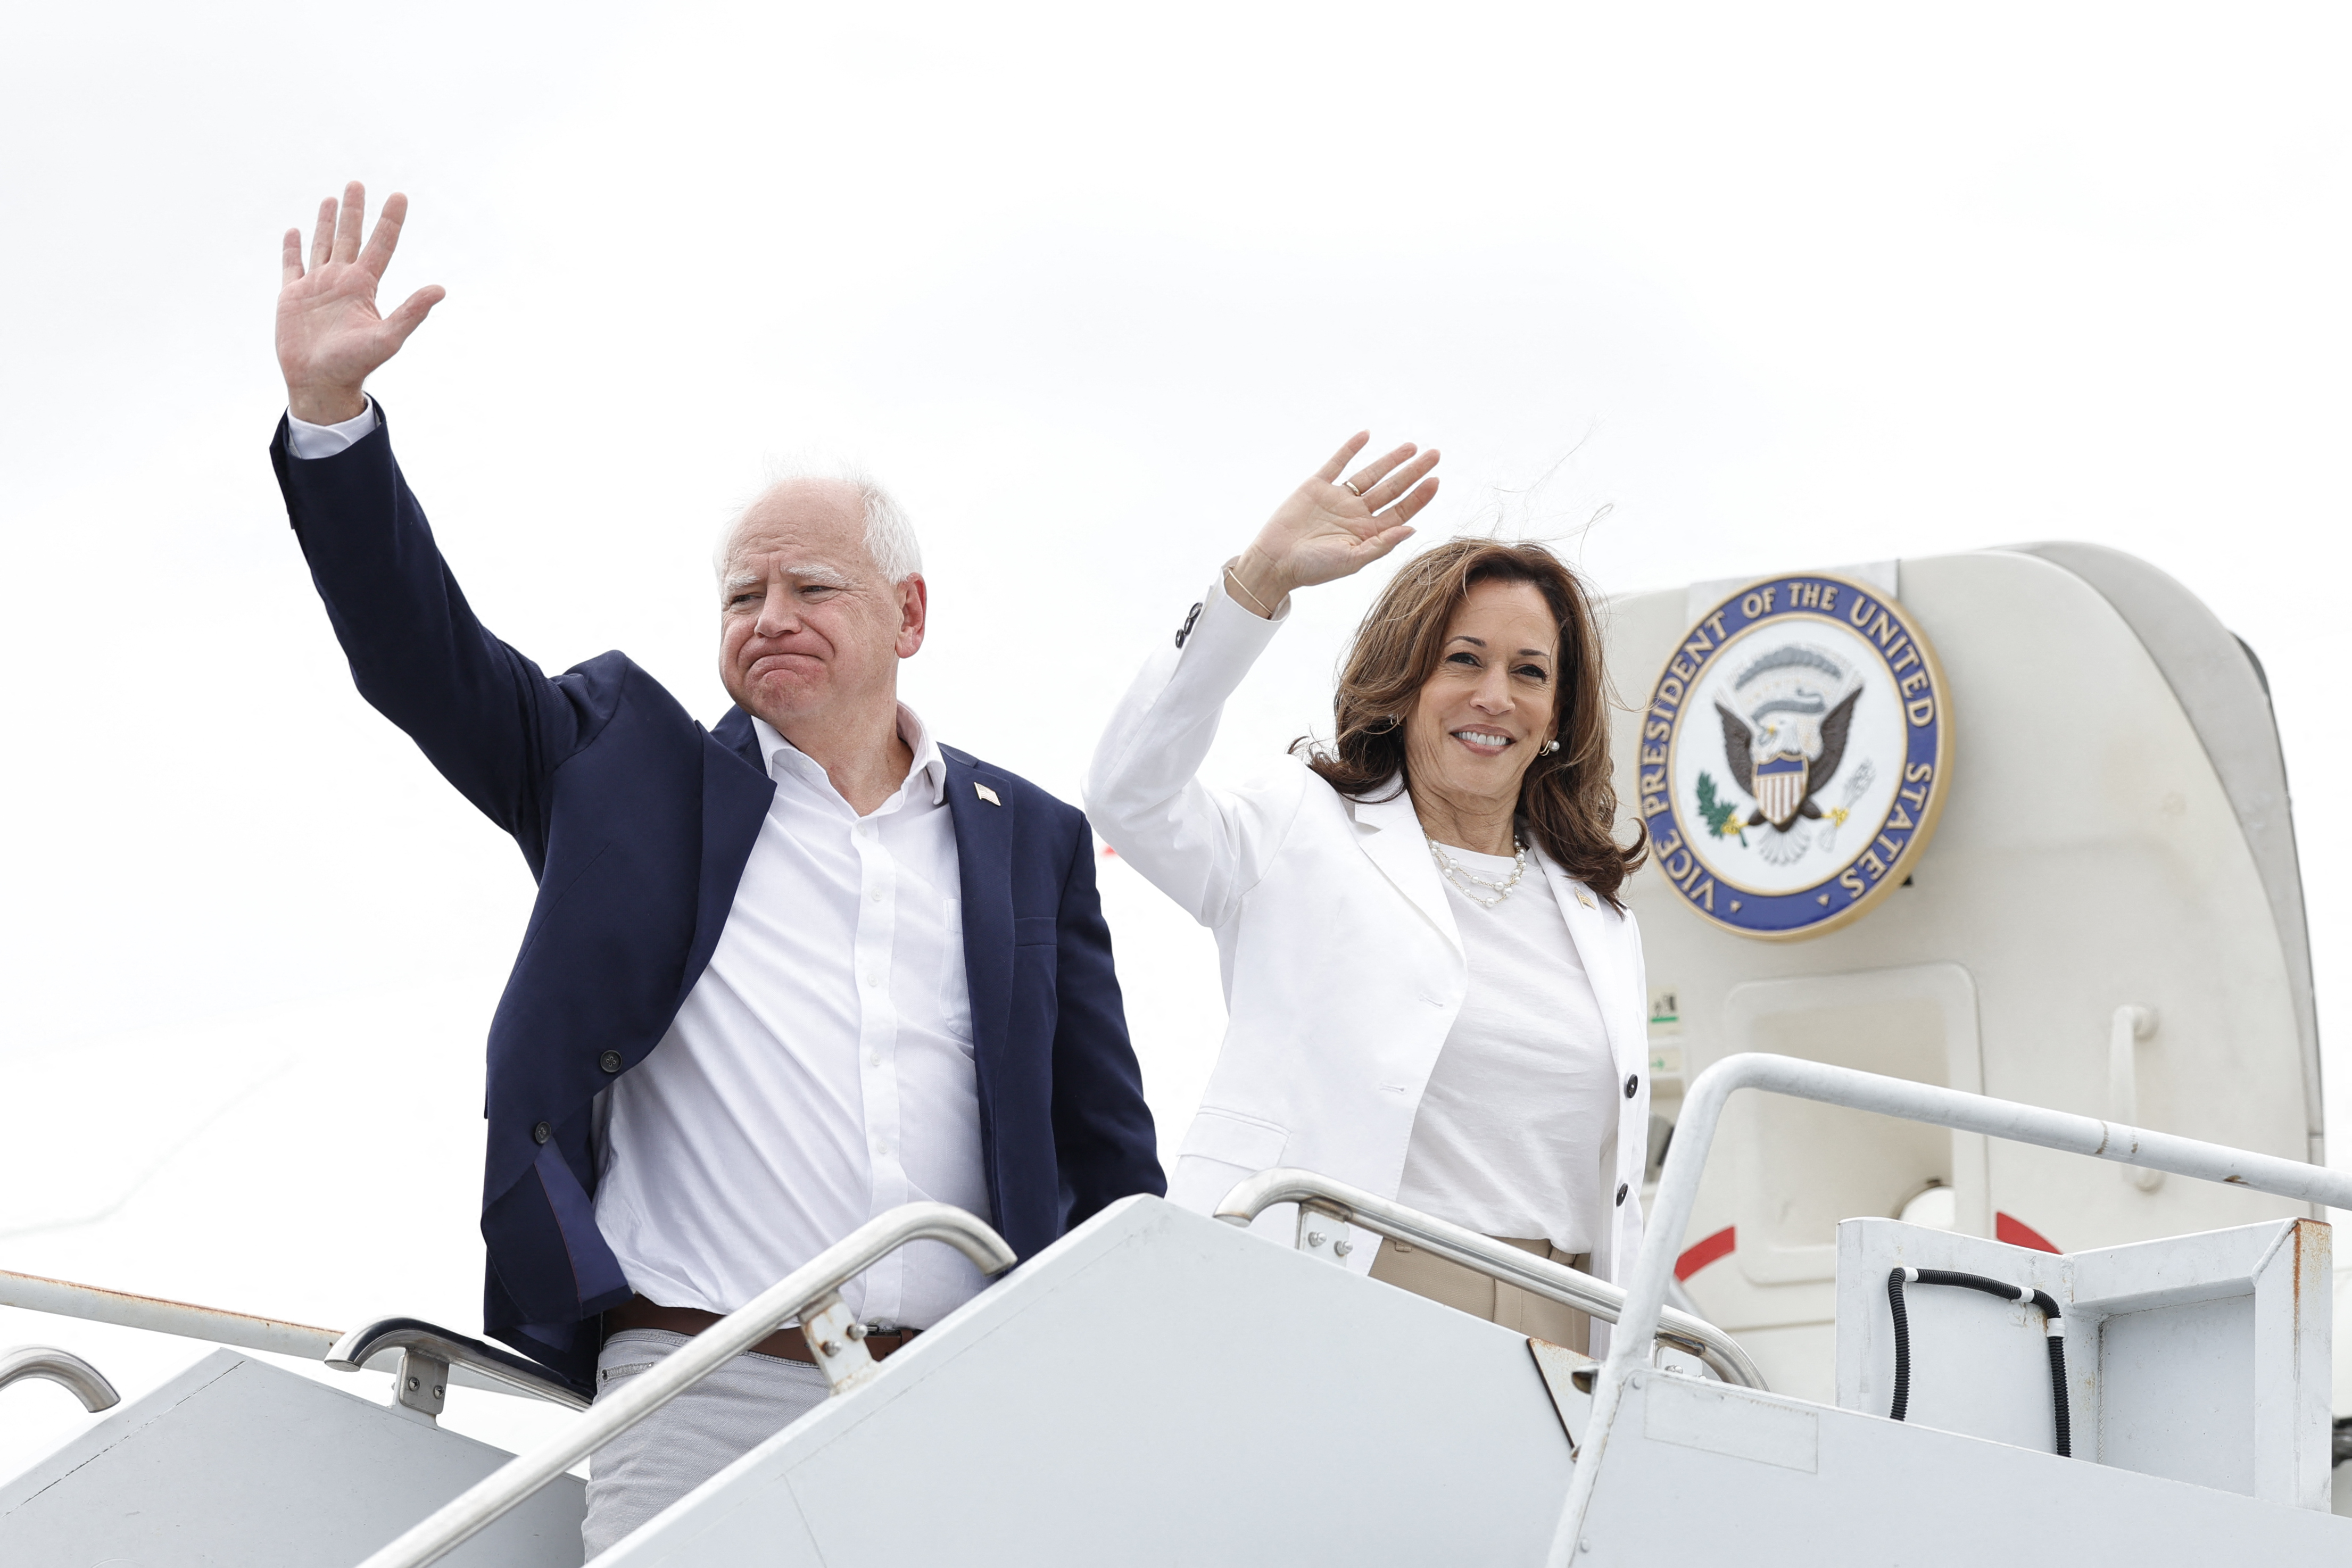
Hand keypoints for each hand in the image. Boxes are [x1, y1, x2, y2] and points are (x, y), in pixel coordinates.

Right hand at [275, 183, 443, 424]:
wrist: (321, 383)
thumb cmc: (356, 364)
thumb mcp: (388, 337)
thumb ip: (412, 312)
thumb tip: (441, 289)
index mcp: (364, 286)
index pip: (381, 245)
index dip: (390, 220)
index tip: (399, 195)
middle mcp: (342, 281)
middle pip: (350, 236)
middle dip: (354, 211)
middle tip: (357, 183)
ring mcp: (316, 286)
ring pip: (322, 244)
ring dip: (325, 221)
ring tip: (331, 198)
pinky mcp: (292, 296)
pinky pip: (291, 265)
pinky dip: (292, 248)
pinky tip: (294, 231)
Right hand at [1227, 433, 1440, 616]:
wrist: (1274, 561)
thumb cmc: (1313, 569)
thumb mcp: (1351, 560)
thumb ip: (1381, 545)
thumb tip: (1412, 529)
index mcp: (1368, 533)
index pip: (1401, 510)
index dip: (1419, 496)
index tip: (1435, 480)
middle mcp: (1356, 514)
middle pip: (1392, 488)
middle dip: (1414, 471)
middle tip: (1435, 454)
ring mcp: (1337, 499)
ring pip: (1370, 474)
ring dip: (1390, 460)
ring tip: (1411, 446)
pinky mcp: (1316, 487)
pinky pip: (1337, 463)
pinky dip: (1350, 449)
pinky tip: (1365, 435)